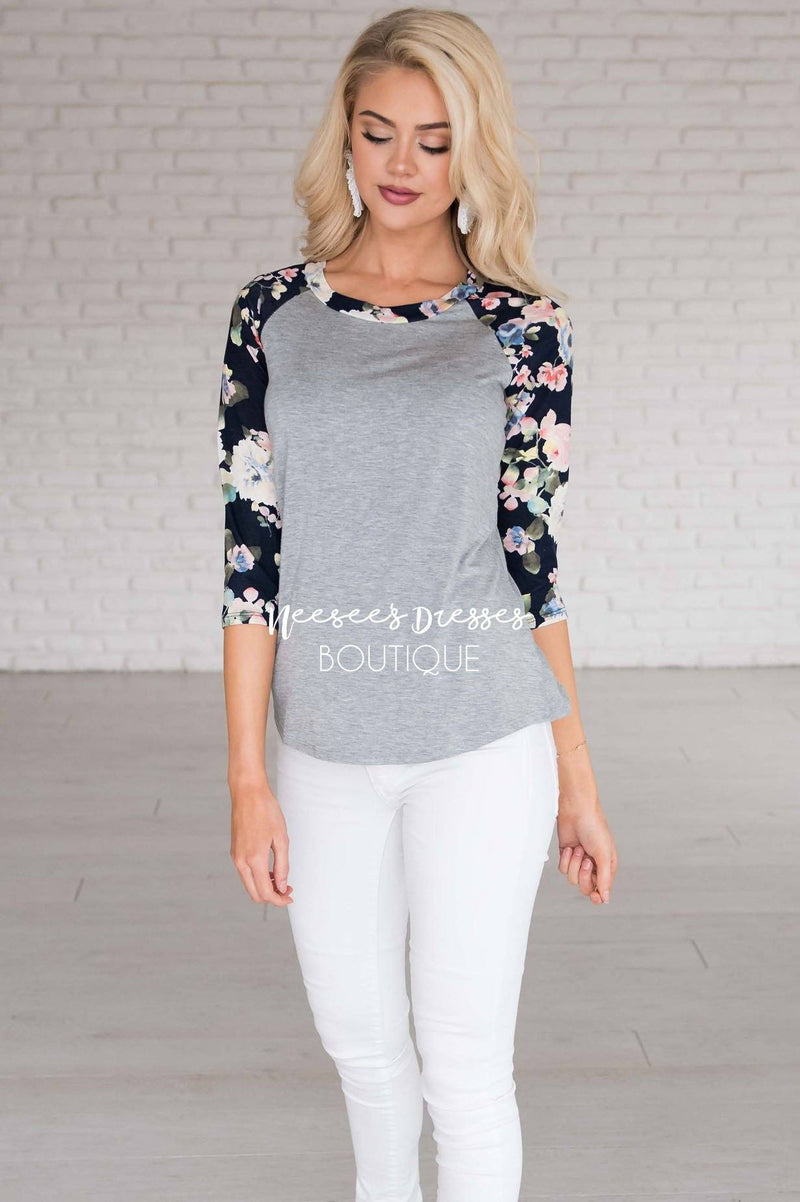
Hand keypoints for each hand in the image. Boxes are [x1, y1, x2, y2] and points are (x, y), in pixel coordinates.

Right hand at [229, 773, 293, 905]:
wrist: (247, 793)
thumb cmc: (266, 811)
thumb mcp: (281, 839)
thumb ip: (282, 866)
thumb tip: (282, 887)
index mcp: (254, 859)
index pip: (265, 893)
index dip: (279, 900)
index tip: (290, 896)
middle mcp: (241, 861)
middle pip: (255, 894)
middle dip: (272, 897)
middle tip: (287, 890)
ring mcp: (235, 857)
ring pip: (249, 885)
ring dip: (264, 887)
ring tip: (280, 879)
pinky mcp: (234, 852)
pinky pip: (245, 874)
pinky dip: (257, 878)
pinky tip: (269, 870)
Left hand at [554, 751, 616, 905]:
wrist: (576, 810)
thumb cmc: (594, 828)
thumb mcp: (603, 855)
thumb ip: (604, 879)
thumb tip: (606, 899)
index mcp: (607, 866)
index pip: (602, 890)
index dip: (597, 896)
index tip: (594, 895)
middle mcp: (593, 866)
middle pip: (585, 887)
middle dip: (583, 875)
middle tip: (586, 860)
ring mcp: (579, 861)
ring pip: (572, 879)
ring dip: (574, 864)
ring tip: (579, 849)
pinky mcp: (567, 855)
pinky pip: (563, 869)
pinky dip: (565, 859)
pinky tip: (570, 847)